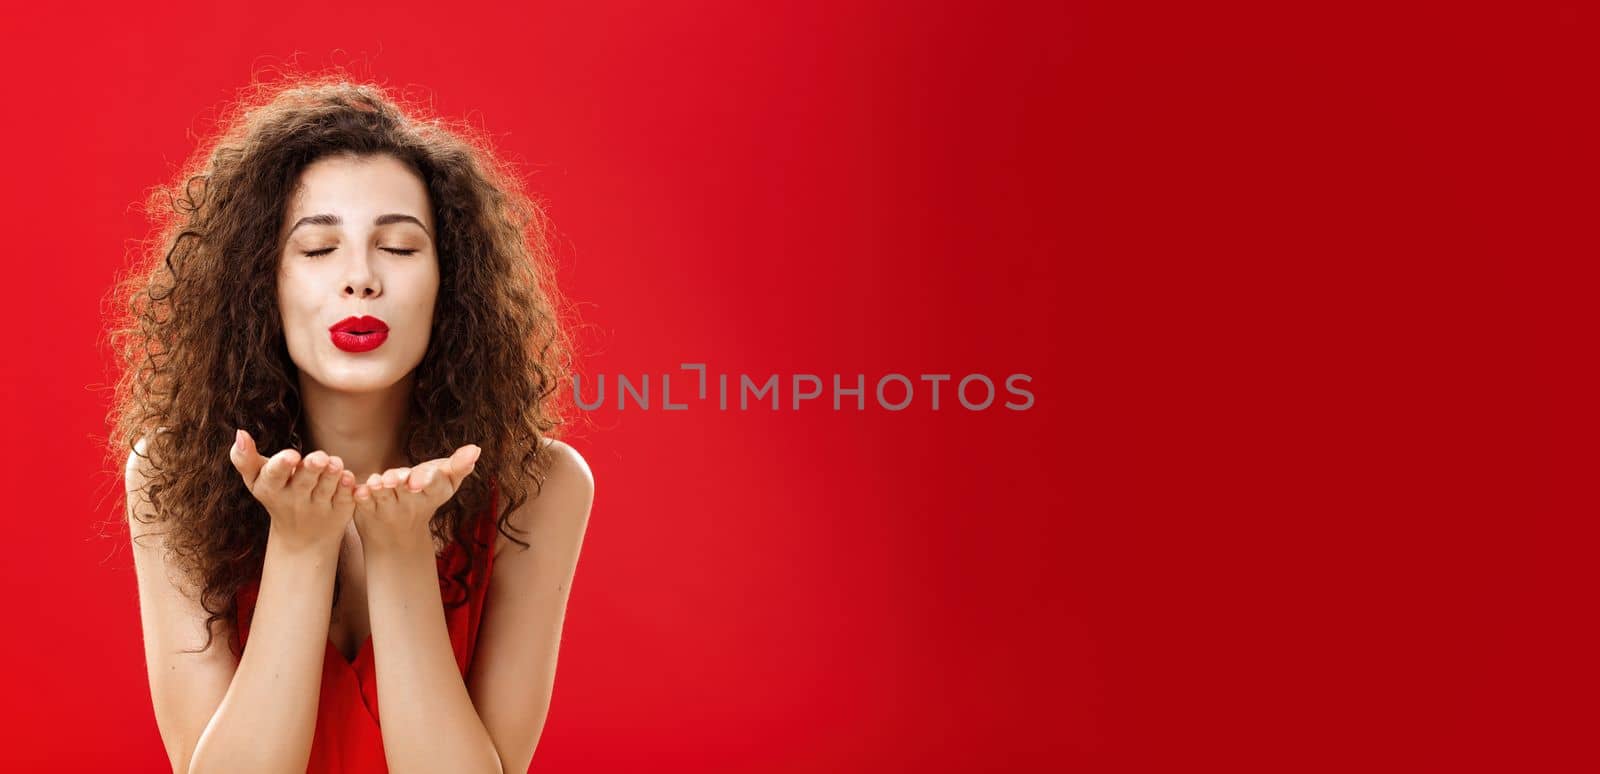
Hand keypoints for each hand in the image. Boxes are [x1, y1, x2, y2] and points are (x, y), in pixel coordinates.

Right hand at [229, 429, 356, 552]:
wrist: (302, 539)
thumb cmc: (276, 495)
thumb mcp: (256, 480)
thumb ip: (244, 458)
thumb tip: (239, 432)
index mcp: (271, 489)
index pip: (274, 477)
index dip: (282, 466)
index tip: (291, 455)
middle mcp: (295, 500)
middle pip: (304, 482)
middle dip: (311, 469)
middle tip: (320, 458)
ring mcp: (318, 507)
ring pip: (326, 490)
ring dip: (332, 476)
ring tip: (335, 463)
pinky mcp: (339, 512)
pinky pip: (344, 500)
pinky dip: (348, 490)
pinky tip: (349, 477)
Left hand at [352, 444, 480, 553]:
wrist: (398, 536)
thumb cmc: (426, 496)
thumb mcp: (446, 484)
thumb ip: (459, 466)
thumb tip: (476, 448)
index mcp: (432, 493)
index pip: (434, 486)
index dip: (429, 480)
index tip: (423, 478)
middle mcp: (411, 503)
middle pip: (406, 490)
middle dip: (400, 482)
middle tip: (394, 478)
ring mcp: (388, 508)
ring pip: (383, 496)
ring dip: (379, 488)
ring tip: (377, 482)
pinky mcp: (367, 510)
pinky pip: (363, 503)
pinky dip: (360, 496)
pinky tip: (358, 489)